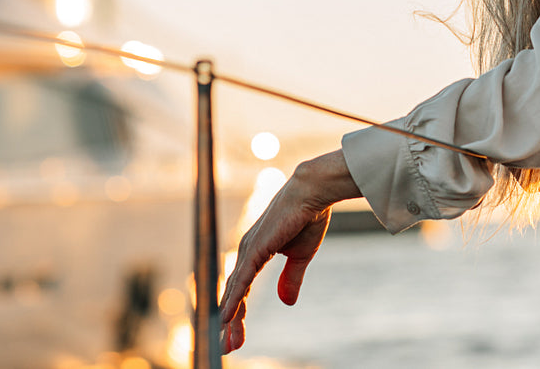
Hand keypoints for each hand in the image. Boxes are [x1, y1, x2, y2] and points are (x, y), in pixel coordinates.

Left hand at [219, 150, 359, 354]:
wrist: (313, 192)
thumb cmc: (308, 217)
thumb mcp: (301, 256)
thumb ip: (291, 279)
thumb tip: (286, 302)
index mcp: (255, 253)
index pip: (241, 289)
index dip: (238, 314)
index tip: (236, 336)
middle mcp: (247, 252)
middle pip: (234, 294)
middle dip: (231, 323)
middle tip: (228, 347)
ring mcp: (249, 250)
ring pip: (235, 291)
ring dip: (231, 318)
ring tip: (228, 342)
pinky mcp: (255, 249)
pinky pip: (241, 280)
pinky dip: (232, 300)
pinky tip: (227, 317)